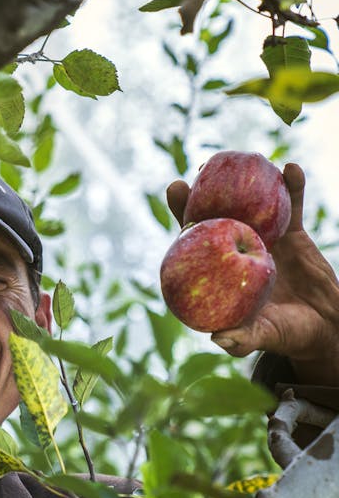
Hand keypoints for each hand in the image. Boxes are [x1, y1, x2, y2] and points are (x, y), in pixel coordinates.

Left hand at [167, 163, 338, 385]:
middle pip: (216, 213)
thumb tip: (219, 339)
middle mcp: (235, 249)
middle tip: (199, 170)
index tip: (173, 190)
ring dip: (248, 181)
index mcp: (219, 271)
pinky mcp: (293, 234)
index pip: (194, 239)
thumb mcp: (263, 337)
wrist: (325, 327)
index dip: (182, 215)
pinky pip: (293, 207)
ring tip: (246, 158)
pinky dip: (292, 188)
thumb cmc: (285, 335)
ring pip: (252, 204)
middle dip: (204, 190)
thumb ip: (243, 339)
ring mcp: (264, 238)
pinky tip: (291, 169)